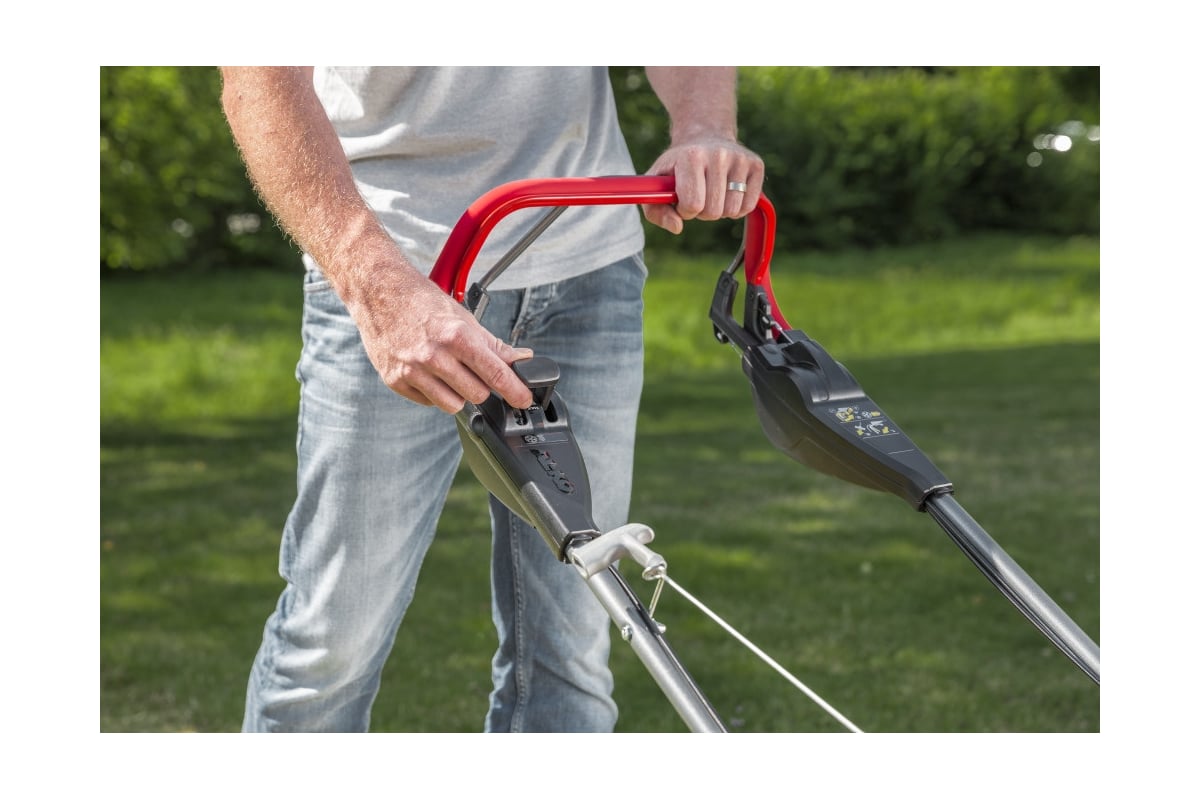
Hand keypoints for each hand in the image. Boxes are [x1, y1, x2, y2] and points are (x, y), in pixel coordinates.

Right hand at [345, 262, 534, 413]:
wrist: (379, 293)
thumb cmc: (422, 302)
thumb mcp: (463, 318)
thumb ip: (493, 345)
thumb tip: (522, 359)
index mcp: (457, 337)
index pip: (496, 374)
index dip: (515, 391)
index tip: (524, 401)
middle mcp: (434, 356)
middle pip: (478, 394)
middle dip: (482, 386)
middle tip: (473, 371)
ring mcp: (413, 371)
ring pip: (454, 405)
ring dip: (458, 393)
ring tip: (449, 371)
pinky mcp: (396, 381)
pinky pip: (429, 402)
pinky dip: (434, 392)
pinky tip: (428, 372)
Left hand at [642, 135, 764, 233]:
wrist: (704, 137)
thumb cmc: (677, 167)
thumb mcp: (657, 184)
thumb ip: (656, 210)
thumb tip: (677, 227)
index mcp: (691, 156)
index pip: (693, 204)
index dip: (685, 211)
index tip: (682, 201)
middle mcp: (719, 154)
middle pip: (713, 211)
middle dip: (702, 212)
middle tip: (699, 196)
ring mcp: (740, 159)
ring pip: (732, 211)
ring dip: (720, 211)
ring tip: (712, 193)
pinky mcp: (756, 165)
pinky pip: (749, 206)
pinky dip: (737, 208)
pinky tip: (728, 193)